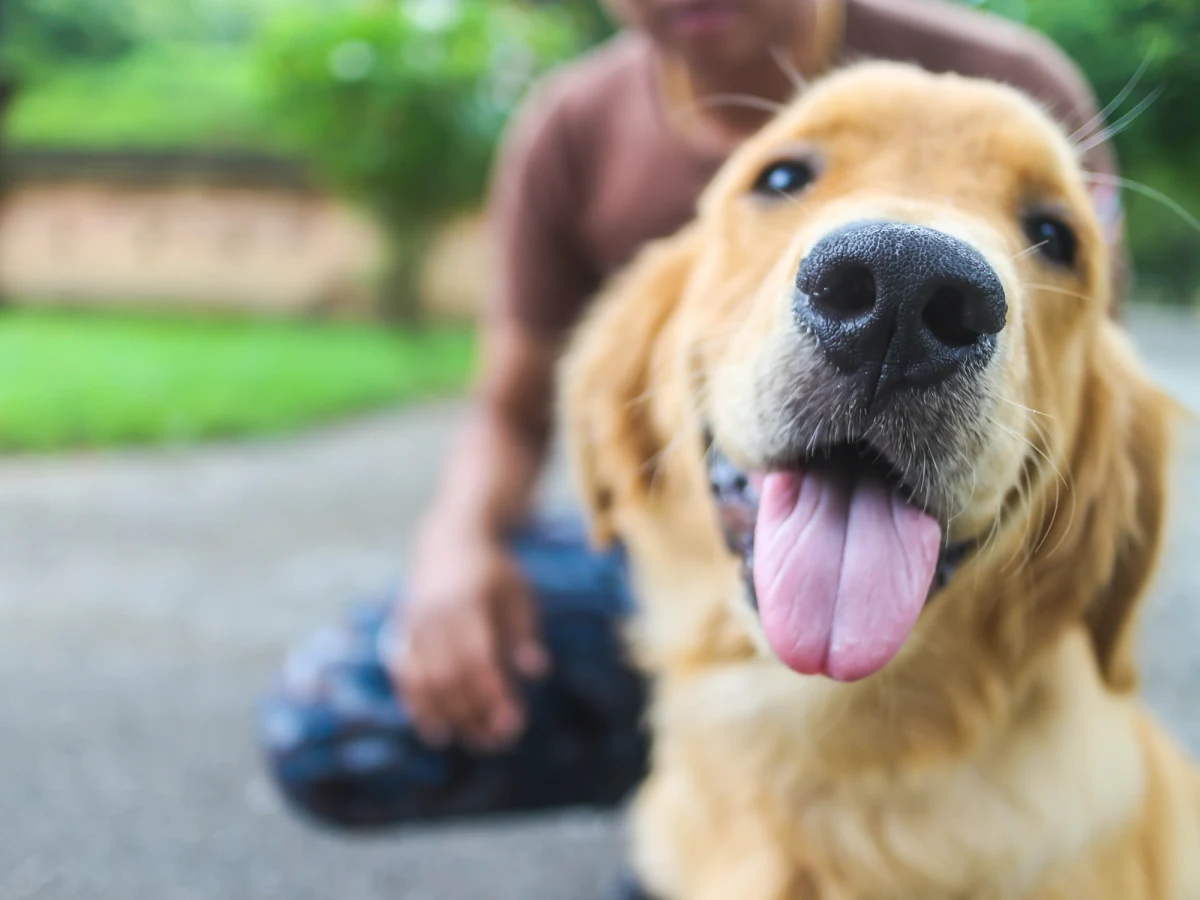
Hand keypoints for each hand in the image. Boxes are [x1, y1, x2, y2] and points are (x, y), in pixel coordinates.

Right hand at [391, 524, 548, 750]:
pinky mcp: (399, 632)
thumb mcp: (518, 593)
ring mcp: (412, 624)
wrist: (450, 540)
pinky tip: (436, 730)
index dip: (494, 695)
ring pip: (424, 681)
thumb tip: (537, 672)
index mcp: (468, 601)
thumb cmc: (494, 572)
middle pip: (449, 677)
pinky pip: (404, 675)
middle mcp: (434, 614)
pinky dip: (417, 705)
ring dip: (448, 717)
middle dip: (473, 714)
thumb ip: (525, 633)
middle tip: (499, 742)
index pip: (478, 659)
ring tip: (474, 741)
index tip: (514, 724)